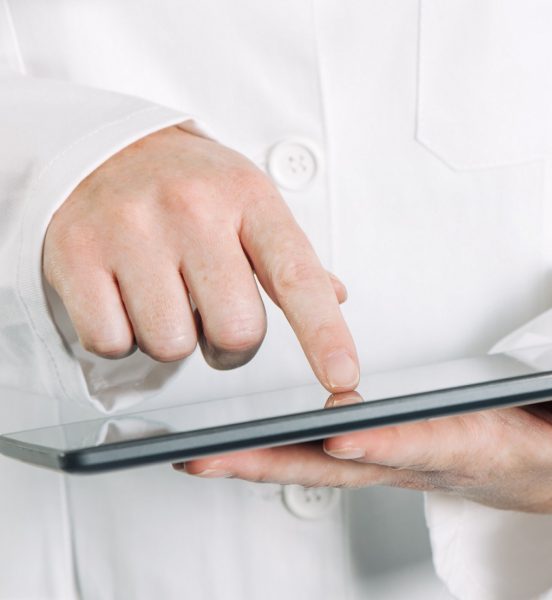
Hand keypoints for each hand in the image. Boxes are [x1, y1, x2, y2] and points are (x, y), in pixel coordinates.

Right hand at [43, 126, 358, 391]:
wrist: (102, 146)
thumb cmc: (188, 184)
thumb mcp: (249, 202)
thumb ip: (291, 257)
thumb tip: (336, 296)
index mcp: (248, 199)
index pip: (298, 278)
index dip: (324, 335)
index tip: (342, 377)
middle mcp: (192, 210)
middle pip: (237, 331)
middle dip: (231, 346)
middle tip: (214, 318)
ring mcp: (131, 231)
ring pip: (172, 345)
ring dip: (174, 339)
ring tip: (164, 298)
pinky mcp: (76, 255)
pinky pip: (111, 343)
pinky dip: (121, 337)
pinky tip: (123, 298)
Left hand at [176, 386, 551, 512]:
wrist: (529, 468)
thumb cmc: (546, 440)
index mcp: (461, 447)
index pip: (418, 444)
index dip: (384, 442)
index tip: (340, 434)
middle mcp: (410, 459)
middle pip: (337, 464)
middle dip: (275, 462)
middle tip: (211, 457)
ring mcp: (382, 462)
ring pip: (309, 465)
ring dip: (252, 461)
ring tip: (194, 456)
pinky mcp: (367, 456)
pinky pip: (307, 459)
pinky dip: (263, 456)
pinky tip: (223, 452)